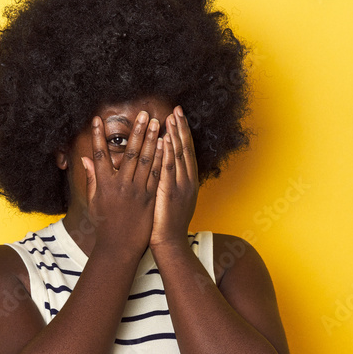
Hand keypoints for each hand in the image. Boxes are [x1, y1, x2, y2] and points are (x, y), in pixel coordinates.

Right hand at [80, 111, 162, 256]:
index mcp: (104, 185)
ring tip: (157, 123)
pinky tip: (165, 145)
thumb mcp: (94, 201)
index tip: (97, 120)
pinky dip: (161, 159)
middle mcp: (121, 186)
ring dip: (152, 140)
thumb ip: (92, 178)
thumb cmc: (105, 223)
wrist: (120, 246)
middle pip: (129, 153)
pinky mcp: (150, 198)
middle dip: (137, 132)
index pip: (99, 155)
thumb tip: (86, 159)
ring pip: (146, 161)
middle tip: (144, 115)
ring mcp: (137, 192)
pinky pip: (157, 175)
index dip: (97, 137)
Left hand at [150, 105, 197, 248]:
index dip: (183, 134)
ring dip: (175, 135)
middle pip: (186, 150)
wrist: (169, 243)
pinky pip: (169, 169)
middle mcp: (187, 181)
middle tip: (177, 110)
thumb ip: (168, 183)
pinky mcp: (170, 192)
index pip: (186, 153)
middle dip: (181, 129)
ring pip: (179, 156)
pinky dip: (168, 153)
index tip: (178, 118)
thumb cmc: (165, 225)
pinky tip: (165, 139)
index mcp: (188, 182)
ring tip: (171, 118)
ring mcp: (180, 186)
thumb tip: (165, 171)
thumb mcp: (171, 200)